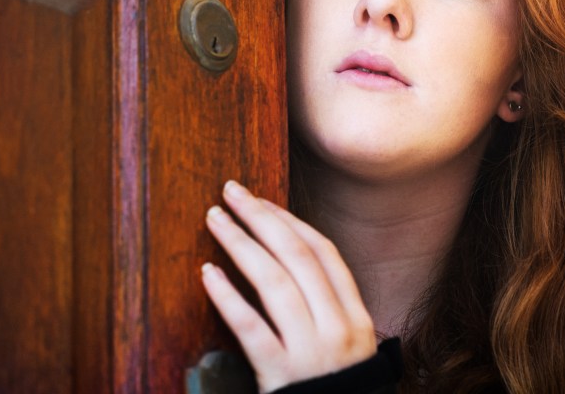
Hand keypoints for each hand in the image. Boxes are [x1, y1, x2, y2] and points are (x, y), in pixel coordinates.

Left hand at [201, 180, 375, 392]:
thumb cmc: (336, 393)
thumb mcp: (349, 349)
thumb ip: (329, 308)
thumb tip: (289, 258)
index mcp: (357, 317)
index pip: (323, 253)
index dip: (289, 221)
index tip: (260, 200)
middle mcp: (339, 329)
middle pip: (297, 258)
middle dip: (262, 218)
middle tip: (231, 191)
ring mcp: (312, 353)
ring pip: (274, 283)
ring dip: (240, 245)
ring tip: (214, 220)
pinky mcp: (282, 377)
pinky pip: (251, 329)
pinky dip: (228, 298)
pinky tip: (207, 274)